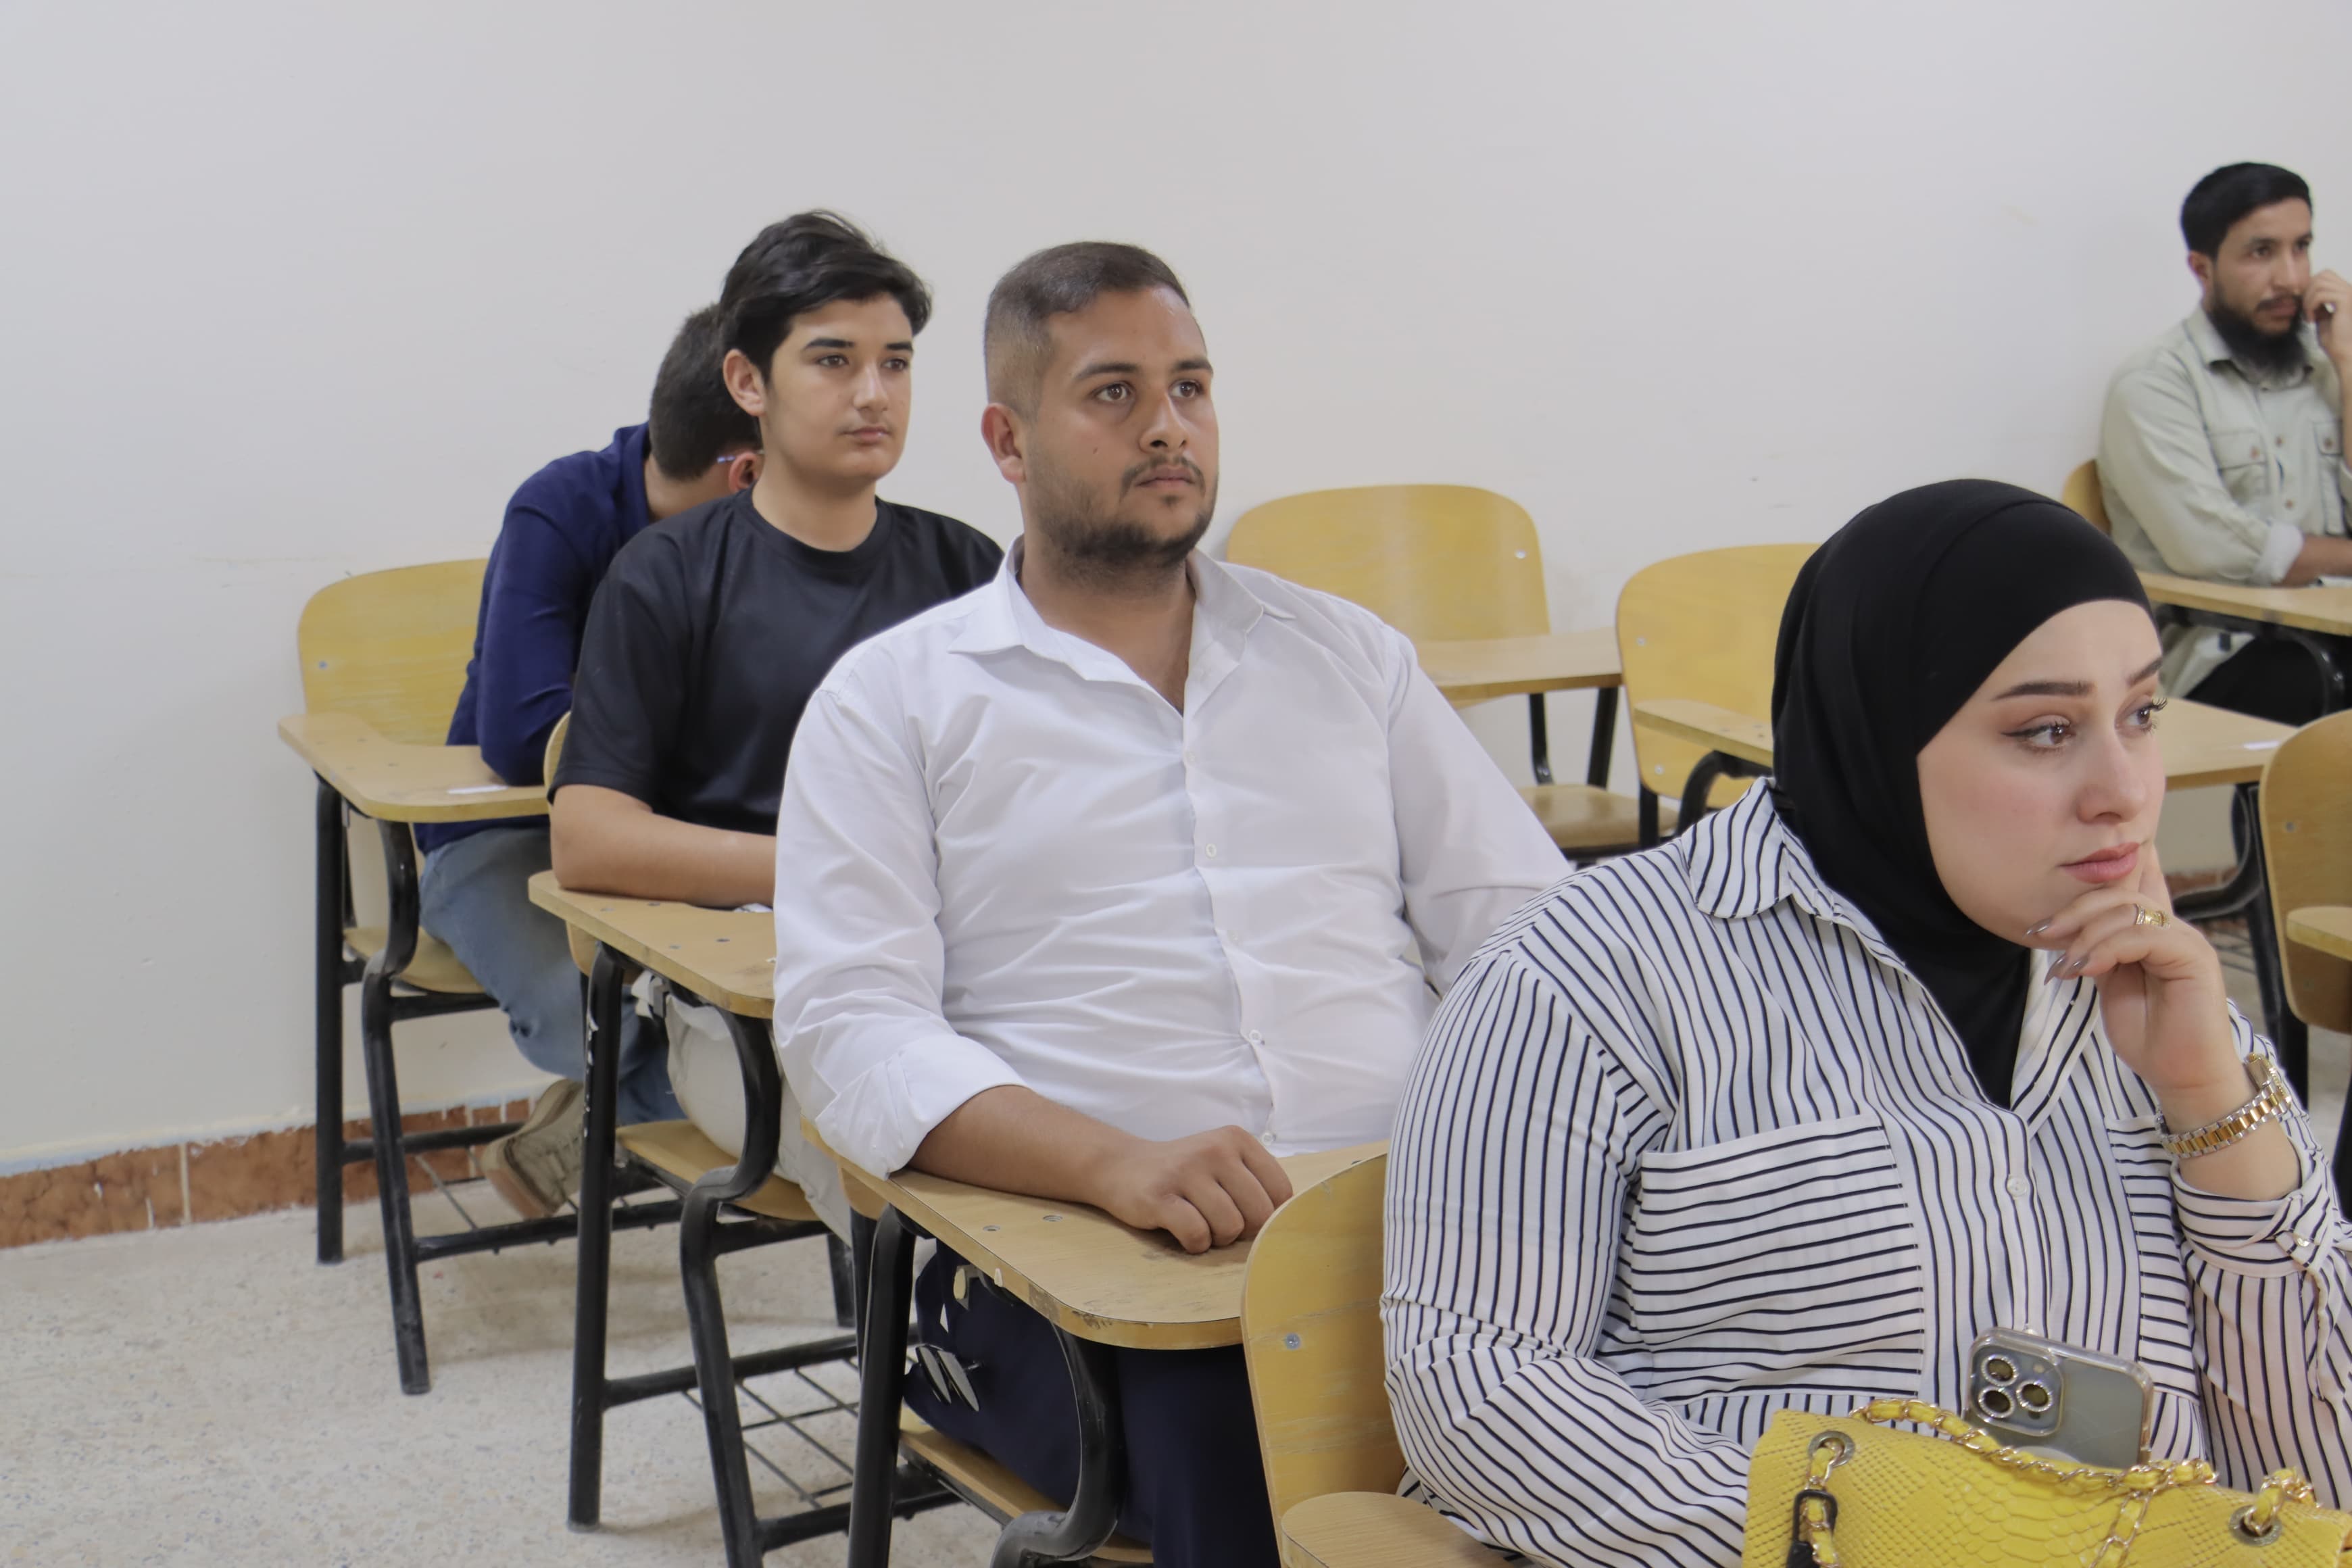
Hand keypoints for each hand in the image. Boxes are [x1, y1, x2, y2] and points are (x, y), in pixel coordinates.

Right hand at [1085, 1126, 1295, 1253]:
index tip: (1246, 1215)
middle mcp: (1214, 1150)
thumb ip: (1255, 1184)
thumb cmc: (1184, 1173)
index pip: (1280, 1192)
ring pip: (1229, 1226)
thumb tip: (1285, 1223)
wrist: (1122, 1166)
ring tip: (1200, 1225)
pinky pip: (1197, 1235)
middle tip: (1220, 1223)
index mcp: (1237, 1140)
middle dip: (1243, 1230)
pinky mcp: (1159, 1197)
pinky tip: (1183, 1232)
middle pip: (1258, 1213)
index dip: (1268, 1216)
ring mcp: (1185, 1172)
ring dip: (1217, 1238)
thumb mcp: (1224, 1163)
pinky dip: (1194, 1244)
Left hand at [2025, 841, 2243, 1109]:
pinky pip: (2144, 935)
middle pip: (2118, 894)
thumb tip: (2065, 929)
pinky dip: (2107, 948)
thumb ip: (2097, 950)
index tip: (2042, 920)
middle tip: (2041, 934)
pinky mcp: (2194, 956)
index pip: (2125, 887)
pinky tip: (2087, 969)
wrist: (2179, 1073)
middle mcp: (2171, 928)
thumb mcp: (2109, 982)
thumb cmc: (2146, 1032)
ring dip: (2087, 935)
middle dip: (2074, 910)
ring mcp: (2186, 939)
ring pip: (2128, 911)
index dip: (2084, 891)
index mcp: (2151, 931)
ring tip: (2067, 966)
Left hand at [2311, 269, 2351, 366]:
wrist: (2344, 352)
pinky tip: (2311, 319)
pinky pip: (2321, 294)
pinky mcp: (2346, 300)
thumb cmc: (2335, 339)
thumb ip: (2318, 304)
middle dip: (2308, 290)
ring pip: (2319, 283)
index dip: (2311, 286)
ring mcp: (2349, 293)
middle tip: (2305, 309)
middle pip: (2322, 274)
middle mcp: (2350, 289)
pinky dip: (2311, 305)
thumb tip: (2307, 296)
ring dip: (2308, 300)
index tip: (2305, 304)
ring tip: (2308, 315)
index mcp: (2346, 292)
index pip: (2326, 275)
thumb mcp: (2323, 317)